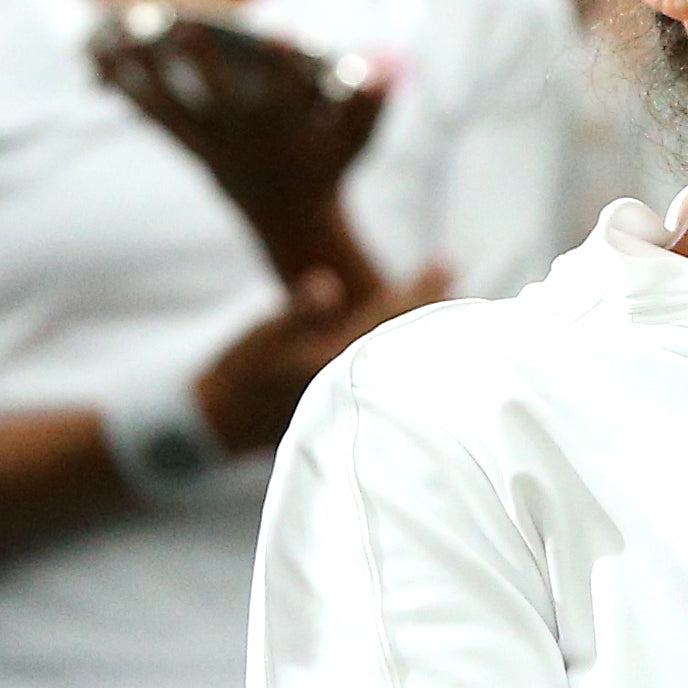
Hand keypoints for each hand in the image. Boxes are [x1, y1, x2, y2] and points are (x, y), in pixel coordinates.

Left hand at [94, 3, 389, 293]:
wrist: (291, 221)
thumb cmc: (329, 166)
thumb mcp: (357, 138)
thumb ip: (372, 101)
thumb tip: (389, 64)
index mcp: (290, 130)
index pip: (293, 92)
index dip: (290, 65)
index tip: (287, 34)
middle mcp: (247, 137)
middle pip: (222, 96)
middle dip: (204, 62)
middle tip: (182, 27)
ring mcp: (215, 143)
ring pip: (176, 103)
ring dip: (146, 71)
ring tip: (117, 34)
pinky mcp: (192, 146)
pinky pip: (156, 116)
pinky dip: (129, 89)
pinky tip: (103, 59)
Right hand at [192, 260, 452, 457]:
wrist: (221, 425)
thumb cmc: (240, 375)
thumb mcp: (262, 335)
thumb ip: (298, 309)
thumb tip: (326, 282)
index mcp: (336, 362)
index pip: (390, 316)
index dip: (420, 287)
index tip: (446, 262)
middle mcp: (352, 384)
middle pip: (407, 340)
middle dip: (436, 311)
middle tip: (466, 283)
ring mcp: (352, 400)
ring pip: (402, 362)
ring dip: (427, 335)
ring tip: (457, 312)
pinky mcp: (347, 409)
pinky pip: (390, 378)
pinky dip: (407, 357)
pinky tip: (421, 349)